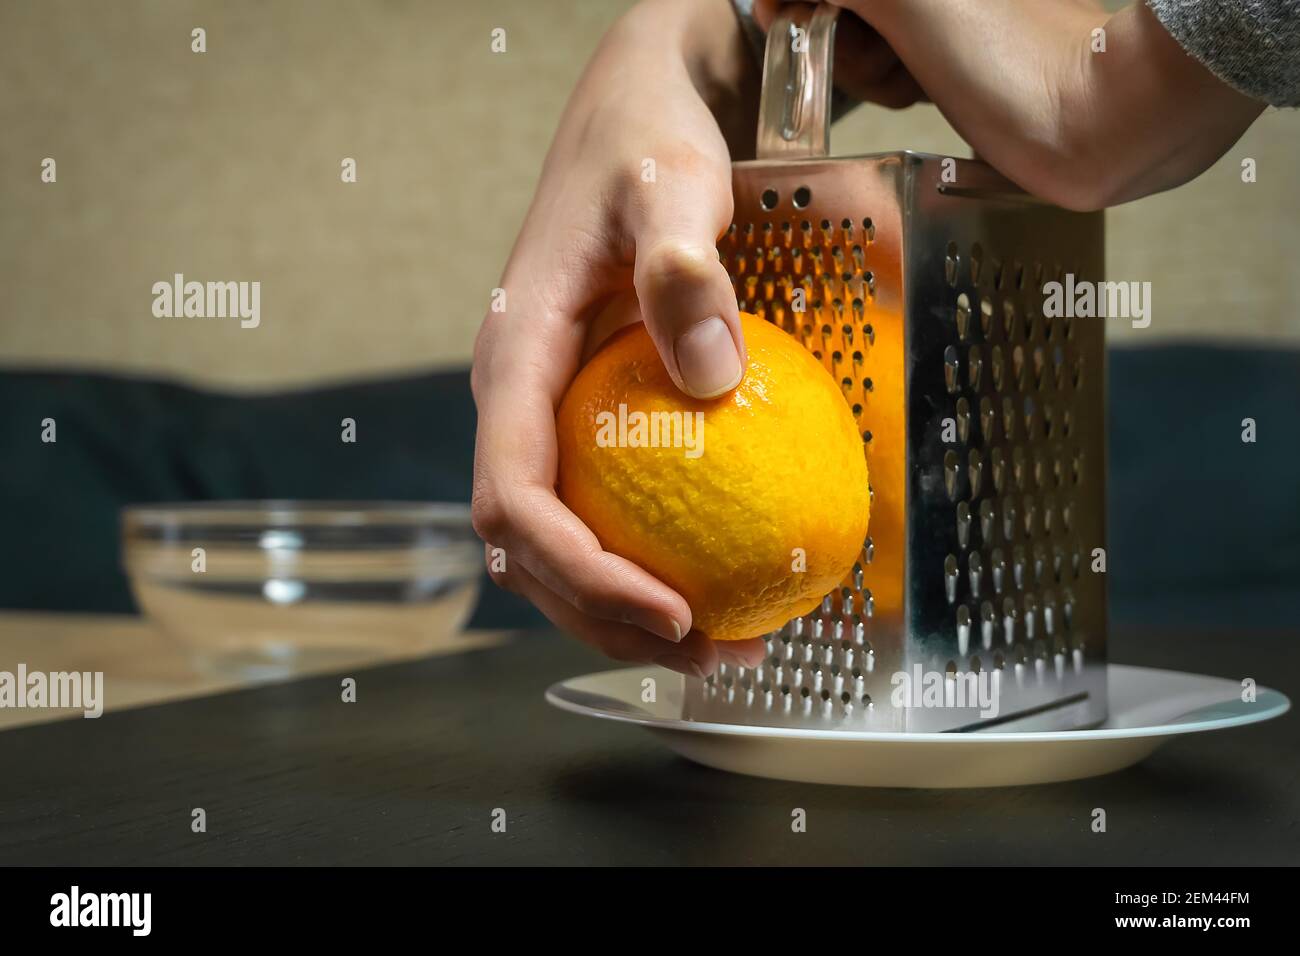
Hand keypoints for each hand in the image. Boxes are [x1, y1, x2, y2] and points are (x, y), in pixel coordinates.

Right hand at [471, 0, 767, 675]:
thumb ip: (681, 269)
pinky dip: (647, 557)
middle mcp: (518, 398)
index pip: (513, 494)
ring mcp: (549, 410)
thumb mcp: (667, 184)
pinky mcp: (589, 412)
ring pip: (560, 541)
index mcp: (513, 358)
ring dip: (624, 606)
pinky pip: (604, 504)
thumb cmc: (644, 141)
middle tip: (709, 651)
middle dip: (605, 617)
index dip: (576, 570)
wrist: (634, 113)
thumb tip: (710, 378)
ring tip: (719, 640)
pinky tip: (715, 573)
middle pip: (528, 546)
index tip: (665, 608)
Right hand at [763, 0, 1263, 208]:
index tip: (794, 30)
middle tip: (882, 62)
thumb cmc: (1017, 65)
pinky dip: (896, 81)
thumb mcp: (910, 2)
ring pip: (864, 33)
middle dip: (841, 37)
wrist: (1106, 122)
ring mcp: (949, 11)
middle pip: (839, 5)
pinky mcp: (962, 49)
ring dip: (869, 67)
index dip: (797, 3)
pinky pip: (897, 58)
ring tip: (911, 85)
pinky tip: (925, 96)